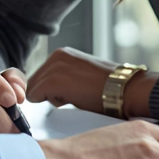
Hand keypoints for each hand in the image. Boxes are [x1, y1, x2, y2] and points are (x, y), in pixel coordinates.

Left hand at [26, 46, 157, 117]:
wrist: (125, 89)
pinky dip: (47, 104)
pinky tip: (71, 100)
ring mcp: (54, 67)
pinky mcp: (53, 81)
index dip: (49, 90)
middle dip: (46, 94)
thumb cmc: (108, 88)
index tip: (67, 94)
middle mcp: (56, 55)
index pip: (40, 75)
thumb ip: (64, 77)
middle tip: (72, 97)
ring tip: (74, 97)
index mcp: (62, 53)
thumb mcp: (81, 74)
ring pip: (34, 90)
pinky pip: (35, 97)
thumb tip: (49, 92)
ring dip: (49, 99)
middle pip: (34, 82)